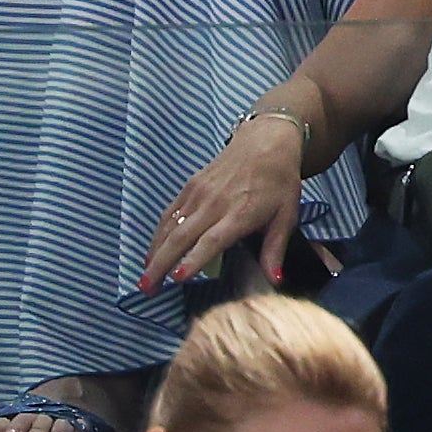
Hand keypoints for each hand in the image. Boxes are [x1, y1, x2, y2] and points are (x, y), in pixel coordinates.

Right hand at [141, 114, 306, 288]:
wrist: (266, 142)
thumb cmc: (279, 181)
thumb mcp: (286, 215)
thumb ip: (275, 249)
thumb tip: (274, 279)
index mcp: (240, 213)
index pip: (212, 240)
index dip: (193, 259)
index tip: (177, 278)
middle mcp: (214, 204)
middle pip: (181, 237)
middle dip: (161, 265)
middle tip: (147, 289)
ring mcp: (199, 194)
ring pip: (169, 227)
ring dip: (154, 253)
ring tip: (144, 278)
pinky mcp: (190, 186)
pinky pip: (169, 214)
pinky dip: (158, 235)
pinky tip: (152, 252)